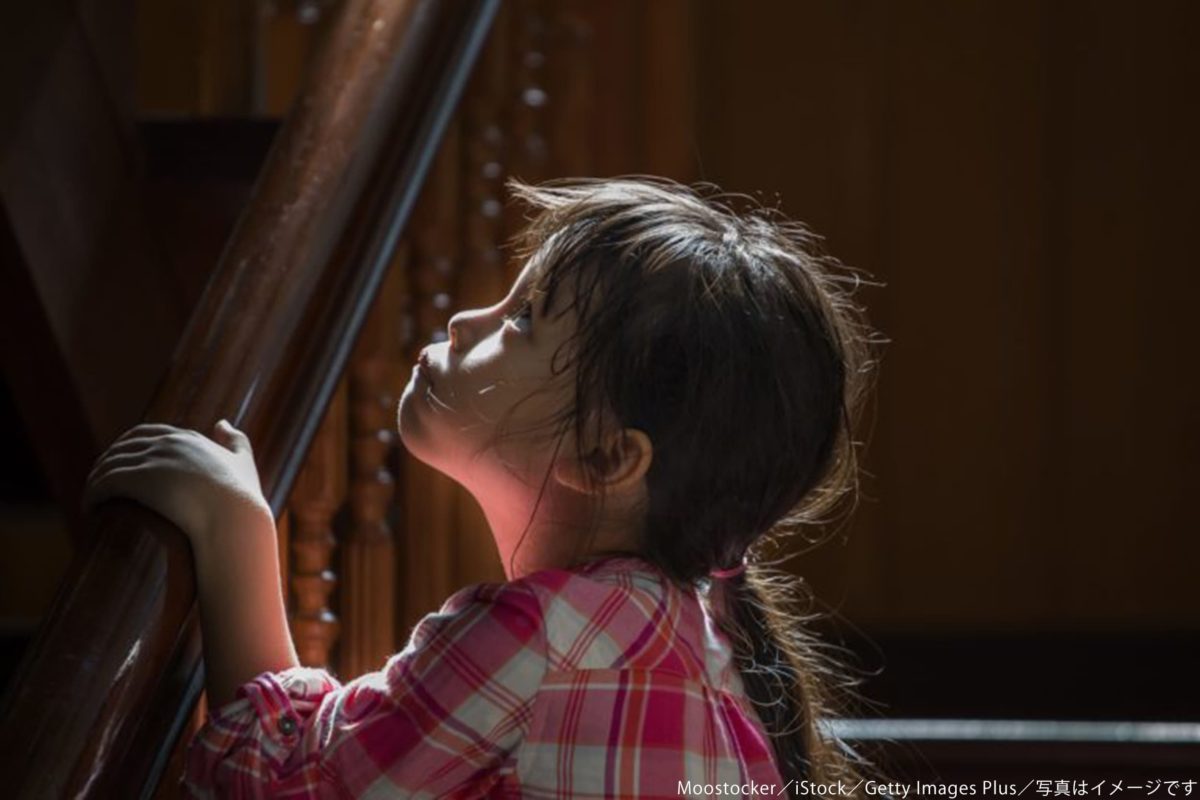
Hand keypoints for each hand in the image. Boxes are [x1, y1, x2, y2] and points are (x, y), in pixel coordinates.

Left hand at [82, 419, 273, 547]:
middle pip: (123, 447)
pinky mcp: (138, 480)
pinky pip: (103, 484)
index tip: (121, 464)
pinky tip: (90, 510)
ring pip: (110, 465)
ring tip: (91, 501)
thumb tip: (221, 423)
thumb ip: (235, 441)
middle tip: (98, 484)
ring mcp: (153, 459)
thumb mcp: (243, 463)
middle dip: (107, 462)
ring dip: (95, 481)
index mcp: (189, 438)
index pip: (147, 433)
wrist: (235, 519)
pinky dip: (92, 496)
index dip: (130, 447)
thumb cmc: (241, 500)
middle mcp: (168, 443)